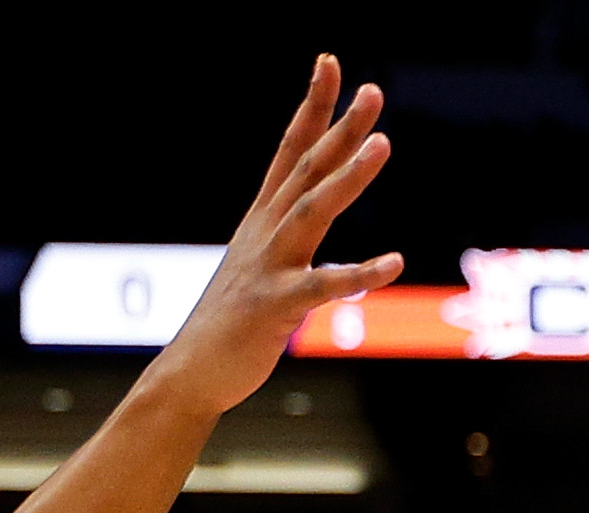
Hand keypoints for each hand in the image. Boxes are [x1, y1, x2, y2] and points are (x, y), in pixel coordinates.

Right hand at [155, 60, 402, 413]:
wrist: (194, 372)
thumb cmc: (232, 322)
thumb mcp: (261, 265)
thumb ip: (288, 238)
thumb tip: (308, 213)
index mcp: (263, 219)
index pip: (292, 149)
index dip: (312, 106)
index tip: (331, 63)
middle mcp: (266, 232)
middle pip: (307, 167)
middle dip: (340, 126)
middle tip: (373, 89)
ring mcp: (269, 266)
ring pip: (312, 210)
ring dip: (348, 176)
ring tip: (383, 144)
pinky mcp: (276, 307)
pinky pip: (323, 287)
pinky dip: (359, 274)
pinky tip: (394, 263)